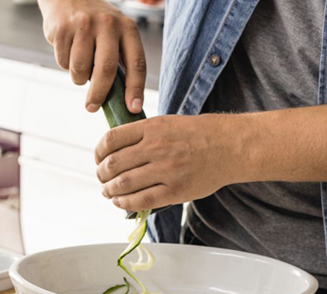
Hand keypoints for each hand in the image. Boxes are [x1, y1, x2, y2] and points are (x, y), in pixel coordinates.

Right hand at [40, 0, 146, 114]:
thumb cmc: (97, 23)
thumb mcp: (116, 32)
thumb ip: (120, 59)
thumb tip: (123, 101)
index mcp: (127, 27)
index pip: (137, 62)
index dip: (136, 88)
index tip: (134, 109)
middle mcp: (108, 24)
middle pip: (106, 69)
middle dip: (99, 94)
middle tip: (92, 108)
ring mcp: (83, 25)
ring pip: (80, 69)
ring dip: (78, 78)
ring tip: (80, 67)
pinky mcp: (61, 29)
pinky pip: (63, 62)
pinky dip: (65, 64)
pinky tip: (68, 49)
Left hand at [94, 114, 243, 211]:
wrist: (228, 146)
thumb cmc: (197, 134)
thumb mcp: (166, 123)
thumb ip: (142, 134)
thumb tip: (115, 150)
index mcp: (152, 128)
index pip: (111, 140)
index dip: (98, 152)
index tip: (98, 158)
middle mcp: (155, 148)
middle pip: (113, 164)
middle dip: (101, 174)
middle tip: (101, 178)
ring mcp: (165, 170)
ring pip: (123, 184)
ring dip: (109, 190)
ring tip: (108, 192)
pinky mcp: (175, 190)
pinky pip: (141, 200)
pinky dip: (125, 203)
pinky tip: (120, 202)